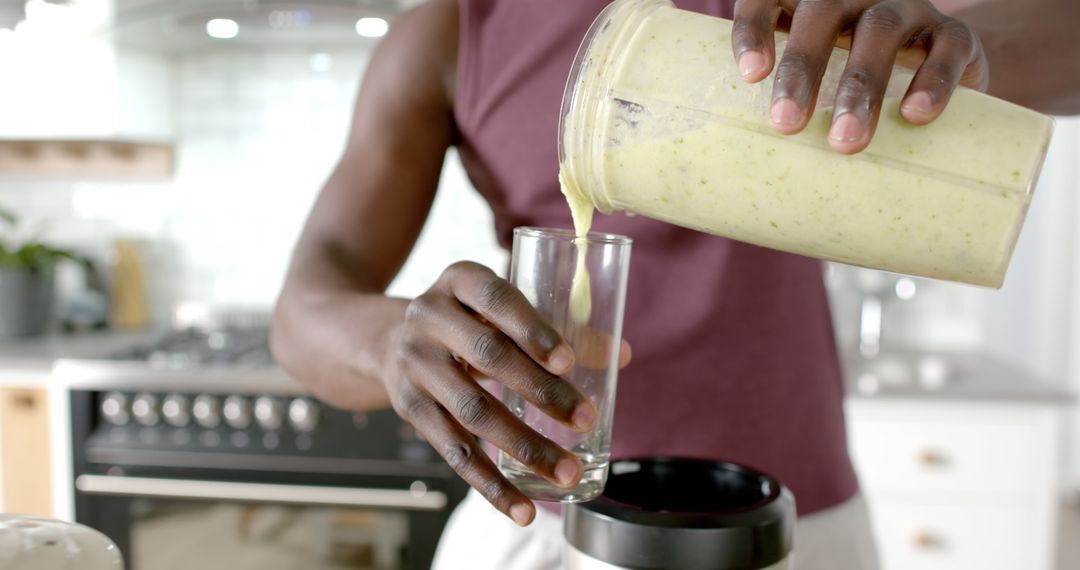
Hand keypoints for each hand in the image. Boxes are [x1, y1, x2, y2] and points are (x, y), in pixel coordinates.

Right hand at [384, 261, 600, 525]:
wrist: (387, 337)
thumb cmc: (469, 319)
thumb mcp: (501, 309)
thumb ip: (560, 328)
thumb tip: (620, 356)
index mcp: (459, 280)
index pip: (495, 299)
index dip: (531, 329)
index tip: (568, 361)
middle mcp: (428, 317)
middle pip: (487, 355)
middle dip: (541, 391)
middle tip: (584, 420)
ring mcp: (414, 364)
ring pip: (471, 411)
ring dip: (524, 446)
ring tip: (568, 471)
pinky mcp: (410, 409)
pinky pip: (453, 452)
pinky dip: (491, 485)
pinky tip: (523, 509)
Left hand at [732, 0, 989, 153]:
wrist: (932, 66)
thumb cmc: (843, 82)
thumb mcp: (811, 80)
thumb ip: (782, 100)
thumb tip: (743, 168)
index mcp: (807, 0)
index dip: (755, 30)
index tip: (750, 75)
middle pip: (822, 13)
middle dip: (801, 69)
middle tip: (785, 125)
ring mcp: (907, 7)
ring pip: (880, 30)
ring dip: (859, 86)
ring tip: (844, 140)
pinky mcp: (954, 32)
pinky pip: (948, 46)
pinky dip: (933, 79)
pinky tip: (914, 116)